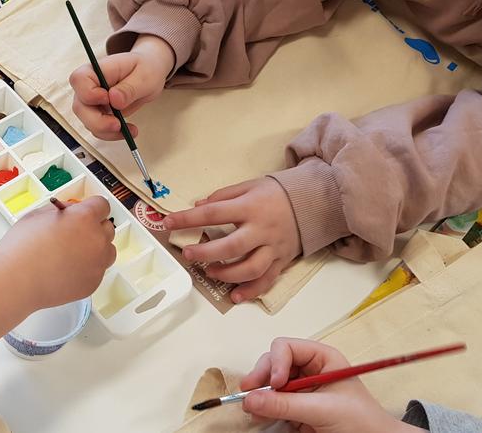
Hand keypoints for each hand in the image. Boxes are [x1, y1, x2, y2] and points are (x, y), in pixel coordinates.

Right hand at [0, 197, 115, 309]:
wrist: (17, 279)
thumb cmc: (22, 247)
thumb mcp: (38, 215)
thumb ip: (61, 210)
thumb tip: (70, 212)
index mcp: (84, 218)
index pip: (102, 205)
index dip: (91, 208)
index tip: (85, 212)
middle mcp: (97, 240)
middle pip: (108, 228)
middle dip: (94, 228)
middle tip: (75, 233)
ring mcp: (97, 264)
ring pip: (107, 251)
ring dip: (96, 249)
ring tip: (73, 253)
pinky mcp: (93, 283)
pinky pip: (97, 272)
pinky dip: (87, 269)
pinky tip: (67, 269)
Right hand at [69, 34, 173, 140]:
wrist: (149, 74)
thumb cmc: (145, 68)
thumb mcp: (144, 76)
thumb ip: (129, 88)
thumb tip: (114, 99)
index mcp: (97, 69)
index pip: (79, 80)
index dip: (88, 93)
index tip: (107, 99)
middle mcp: (89, 86)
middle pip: (80, 107)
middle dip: (98, 122)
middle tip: (118, 125)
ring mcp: (92, 102)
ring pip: (88, 122)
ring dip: (107, 131)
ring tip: (131, 130)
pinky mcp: (98, 114)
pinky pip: (98, 129)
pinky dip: (112, 134)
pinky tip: (129, 130)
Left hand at [163, 178, 299, 302]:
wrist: (313, 202)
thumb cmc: (275, 193)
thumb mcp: (249, 185)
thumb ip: (223, 195)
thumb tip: (198, 205)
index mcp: (250, 207)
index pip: (214, 213)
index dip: (189, 219)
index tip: (168, 222)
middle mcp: (262, 229)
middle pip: (232, 246)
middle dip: (207, 253)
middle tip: (188, 254)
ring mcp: (273, 247)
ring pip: (250, 267)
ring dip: (227, 274)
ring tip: (210, 272)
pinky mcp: (282, 261)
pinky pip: (267, 279)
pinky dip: (251, 291)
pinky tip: (235, 297)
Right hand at [240, 338, 418, 432]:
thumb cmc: (362, 422)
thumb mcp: (324, 409)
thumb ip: (286, 404)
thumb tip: (251, 398)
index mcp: (321, 359)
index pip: (287, 348)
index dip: (276, 363)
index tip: (274, 383)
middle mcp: (308, 369)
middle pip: (273, 363)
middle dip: (262, 377)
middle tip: (250, 393)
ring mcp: (300, 389)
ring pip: (268, 382)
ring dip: (259, 393)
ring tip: (254, 408)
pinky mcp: (295, 407)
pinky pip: (271, 401)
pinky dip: (263, 407)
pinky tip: (260, 415)